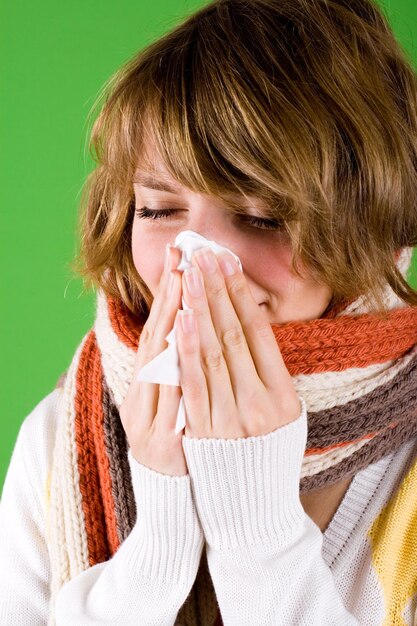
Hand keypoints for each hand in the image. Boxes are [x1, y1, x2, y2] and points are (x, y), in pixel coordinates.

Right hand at [119, 245, 187, 475]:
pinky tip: (182, 337)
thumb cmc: (176, 446)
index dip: (169, 292)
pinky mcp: (159, 442)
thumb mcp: (171, 406)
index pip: (158, 328)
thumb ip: (176, 369)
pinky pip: (169, 398)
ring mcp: (147, 418)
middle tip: (182, 254)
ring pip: (158, 361)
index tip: (181, 256)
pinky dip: (175, 367)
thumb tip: (192, 325)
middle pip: (156, 336)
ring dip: (173, 319)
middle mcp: (140, 396)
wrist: (169, 504)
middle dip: (171, 293)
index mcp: (145, 386)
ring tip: (184, 282)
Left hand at [176, 247, 300, 438]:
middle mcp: (259, 404)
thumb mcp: (284, 415)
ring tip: (190, 273)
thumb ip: (270, 376)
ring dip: (200, 309)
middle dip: (217, 291)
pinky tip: (181, 320)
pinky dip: (186, 350)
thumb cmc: (267, 454)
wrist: (251, 508)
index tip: (228, 263)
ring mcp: (231, 418)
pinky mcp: (204, 432)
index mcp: (283, 396)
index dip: (242, 295)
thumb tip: (249, 327)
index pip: (259, 333)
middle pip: (234, 335)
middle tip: (204, 254)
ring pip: (213, 353)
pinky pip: (193, 385)